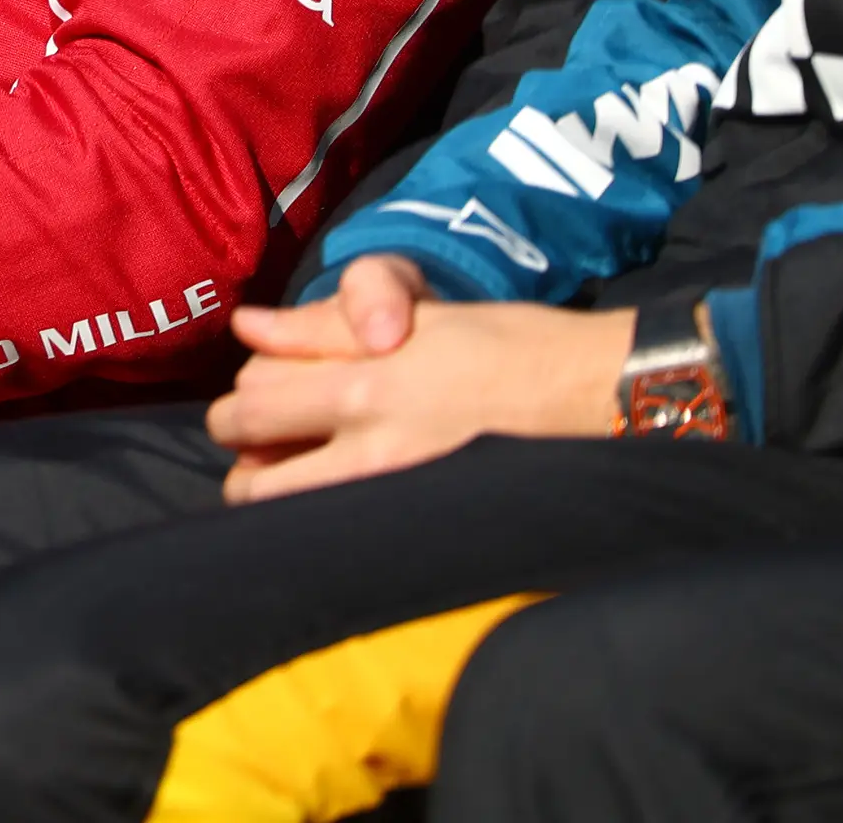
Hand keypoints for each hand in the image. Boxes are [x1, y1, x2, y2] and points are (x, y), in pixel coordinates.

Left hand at [207, 264, 627, 502]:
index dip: (251, 387)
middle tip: (264, 438)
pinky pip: (334, 528)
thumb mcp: (417, 315)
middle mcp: (374, 445)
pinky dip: (316, 515)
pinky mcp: (422, 524)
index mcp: (366, 383)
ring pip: (281, 505)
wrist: (600, 397)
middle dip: (243, 444)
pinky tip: (335, 499)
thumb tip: (249, 327)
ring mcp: (397, 492)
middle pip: (252, 453)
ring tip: (290, 472)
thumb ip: (321, 324)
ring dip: (268, 489)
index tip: (271, 387)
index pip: (256, 391)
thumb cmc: (510, 344)